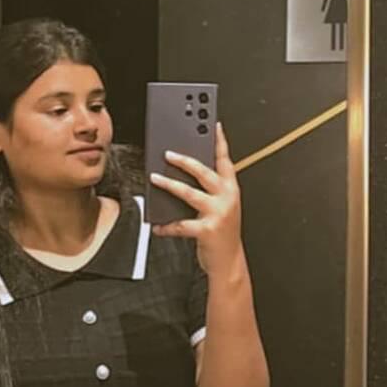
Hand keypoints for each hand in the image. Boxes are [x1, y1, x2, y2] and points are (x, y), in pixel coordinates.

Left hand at [150, 122, 243, 277]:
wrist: (229, 262)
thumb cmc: (222, 232)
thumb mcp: (222, 206)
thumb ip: (210, 189)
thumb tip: (185, 171)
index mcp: (231, 189)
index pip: (225, 160)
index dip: (219, 141)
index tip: (212, 124)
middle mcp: (227, 198)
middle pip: (204, 172)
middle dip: (185, 161)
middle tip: (168, 153)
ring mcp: (218, 213)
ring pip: (190, 193)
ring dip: (169, 185)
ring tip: (154, 178)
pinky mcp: (207, 230)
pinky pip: (181, 224)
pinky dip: (166, 225)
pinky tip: (156, 224)